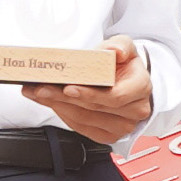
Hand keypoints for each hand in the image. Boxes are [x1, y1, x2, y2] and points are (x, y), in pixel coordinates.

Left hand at [38, 43, 155, 144]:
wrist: (127, 81)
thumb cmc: (124, 65)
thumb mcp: (124, 46)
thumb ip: (120, 45)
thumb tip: (115, 51)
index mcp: (140, 87)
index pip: (114, 96)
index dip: (90, 94)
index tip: (67, 87)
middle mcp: (135, 110)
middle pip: (93, 108)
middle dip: (62, 97)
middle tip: (41, 88)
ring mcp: (123, 126)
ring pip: (83, 119)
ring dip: (57, 106)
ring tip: (39, 93)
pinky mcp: (109, 135)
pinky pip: (81, 128)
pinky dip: (63, 115)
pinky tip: (50, 103)